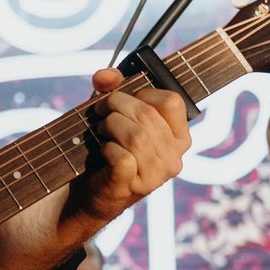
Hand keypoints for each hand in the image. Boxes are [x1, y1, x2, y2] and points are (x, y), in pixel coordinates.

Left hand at [65, 70, 190, 225]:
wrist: (90, 193)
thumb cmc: (108, 150)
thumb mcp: (114, 114)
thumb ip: (112, 89)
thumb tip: (105, 76)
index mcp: (179, 137)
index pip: (172, 101)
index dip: (142, 93)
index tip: (123, 99)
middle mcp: (174, 157)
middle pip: (148, 115)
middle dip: (116, 105)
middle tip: (100, 110)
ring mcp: (157, 175)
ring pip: (136, 136)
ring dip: (110, 126)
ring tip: (100, 131)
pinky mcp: (135, 187)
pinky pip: (122, 157)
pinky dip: (106, 148)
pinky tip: (102, 151)